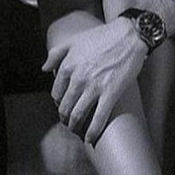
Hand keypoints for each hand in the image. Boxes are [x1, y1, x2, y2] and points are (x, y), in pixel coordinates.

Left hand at [42, 15, 147, 144]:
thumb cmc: (102, 37)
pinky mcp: (111, 94)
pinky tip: (90, 138)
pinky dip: (92, 131)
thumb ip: (55, 54)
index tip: (62, 106)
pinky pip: (99, 118)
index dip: (58, 102)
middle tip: (68, 121)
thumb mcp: (73, 40)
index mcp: (68, 66)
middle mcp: (78, 79)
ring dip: (75, 126)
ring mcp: (94, 88)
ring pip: (78, 115)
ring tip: (76, 130)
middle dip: (65, 117)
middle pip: (65, 107)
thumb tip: (45, 68)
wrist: (128, 36)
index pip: (56, 93)